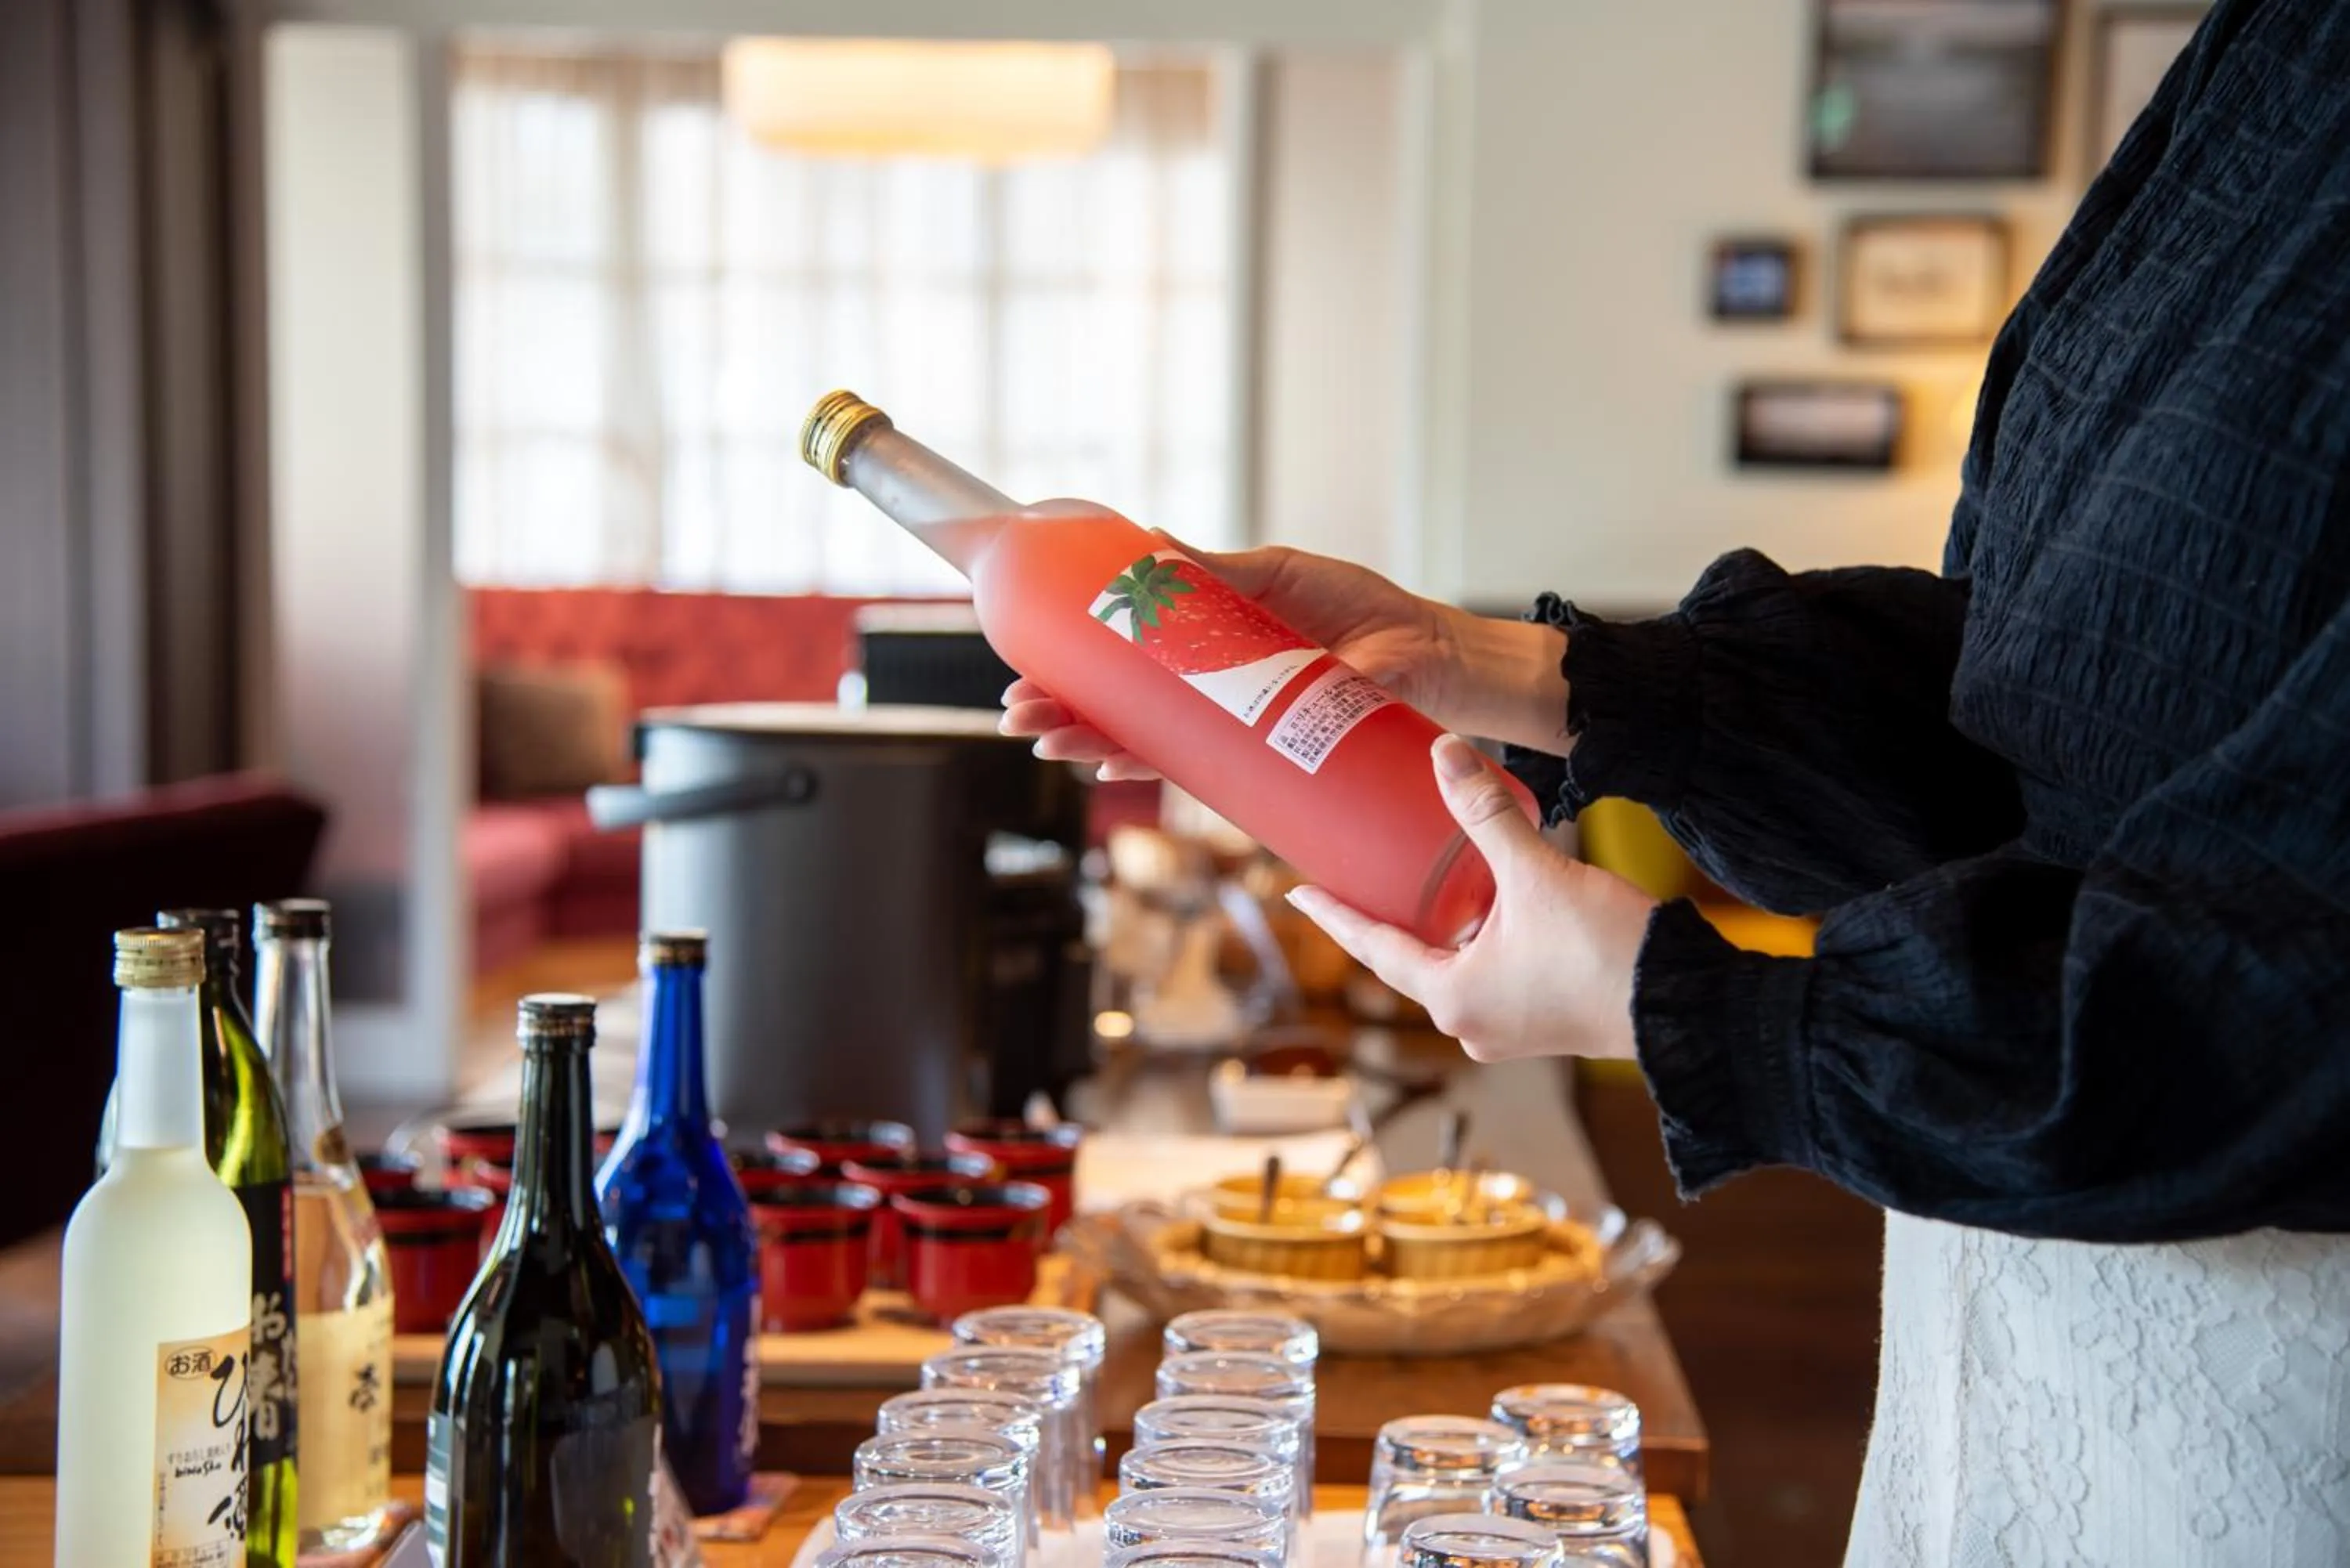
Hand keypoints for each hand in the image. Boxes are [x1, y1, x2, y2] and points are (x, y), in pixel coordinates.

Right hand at [1001, 537, 1464, 779]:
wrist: (1434, 654)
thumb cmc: (1367, 611)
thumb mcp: (1280, 575)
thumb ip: (1217, 570)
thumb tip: (1150, 540)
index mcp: (1207, 653)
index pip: (1125, 667)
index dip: (1071, 672)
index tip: (1027, 669)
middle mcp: (1214, 700)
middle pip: (1120, 714)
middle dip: (1063, 716)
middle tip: (1019, 714)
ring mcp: (1237, 732)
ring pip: (1148, 746)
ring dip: (1093, 747)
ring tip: (1047, 743)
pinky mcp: (1269, 756)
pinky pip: (1203, 771)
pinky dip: (1158, 770)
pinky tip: (1116, 767)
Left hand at [1287, 735, 1656, 1062]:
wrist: (1688, 1005)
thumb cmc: (1607, 951)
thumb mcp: (1535, 871)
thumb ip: (1486, 812)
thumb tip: (1444, 750)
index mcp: (1451, 997)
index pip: (1371, 946)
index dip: (1333, 912)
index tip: (1294, 889)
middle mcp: (1469, 1024)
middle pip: (1407, 959)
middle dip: (1383, 916)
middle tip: (1354, 874)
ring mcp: (1505, 1029)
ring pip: (1451, 968)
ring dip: (1434, 929)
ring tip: (1412, 882)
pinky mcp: (1540, 1022)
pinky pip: (1487, 976)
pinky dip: (1473, 941)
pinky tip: (1480, 908)